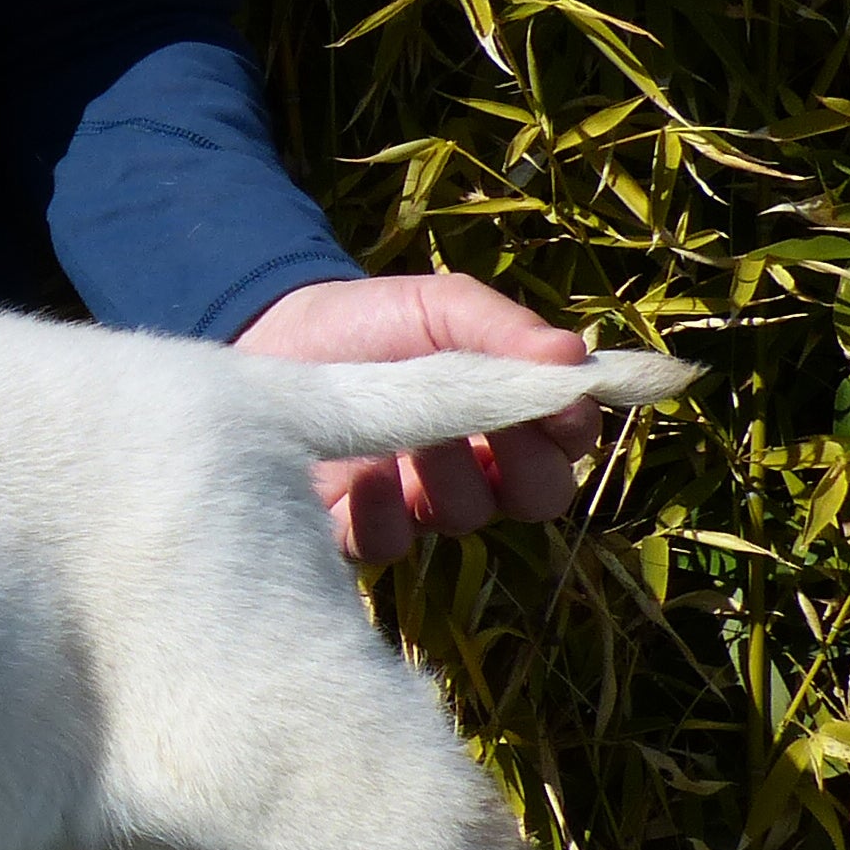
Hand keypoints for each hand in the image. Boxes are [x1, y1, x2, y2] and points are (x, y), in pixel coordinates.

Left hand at [233, 273, 598, 564]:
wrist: (276, 338)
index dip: (572, 428)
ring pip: (468, 516)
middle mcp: (476, 466)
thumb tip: (573, 355)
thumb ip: (501, 326)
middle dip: (520, 464)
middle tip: (482, 427)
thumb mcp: (437, 306)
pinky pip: (393, 543)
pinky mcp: (360, 529)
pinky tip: (361, 473)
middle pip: (540, 495)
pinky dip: (381, 510)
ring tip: (408, 435)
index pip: (571, 441)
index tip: (556, 402)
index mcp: (508, 413)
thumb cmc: (369, 321)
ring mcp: (419, 502)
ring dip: (445, 475)